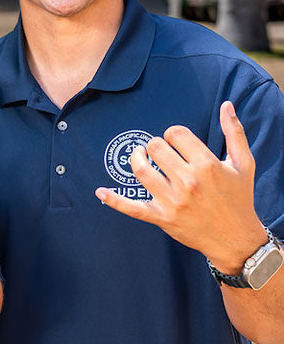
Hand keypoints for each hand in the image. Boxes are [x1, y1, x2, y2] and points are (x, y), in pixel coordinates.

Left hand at [95, 101, 265, 266]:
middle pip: (156, 148)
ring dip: (136, 159)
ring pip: (141, 171)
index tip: (178, 142)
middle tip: (161, 152)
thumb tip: (226, 105)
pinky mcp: (162, 218)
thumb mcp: (243, 164)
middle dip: (157, 146)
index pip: (175, 134)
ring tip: (139, 155)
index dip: (174, 134)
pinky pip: (132, 208)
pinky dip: (114, 200)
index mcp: (207, 165)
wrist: (236, 238)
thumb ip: (234, 132)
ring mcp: (173, 201)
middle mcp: (188, 182)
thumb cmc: (239, 197)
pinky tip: (100, 191)